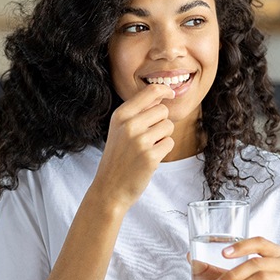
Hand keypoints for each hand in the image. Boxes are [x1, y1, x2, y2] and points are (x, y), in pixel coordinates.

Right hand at [92, 84, 174, 210]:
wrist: (109, 189)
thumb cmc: (117, 158)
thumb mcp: (119, 130)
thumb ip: (137, 112)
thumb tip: (161, 95)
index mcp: (120, 115)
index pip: (150, 91)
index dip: (164, 90)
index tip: (170, 94)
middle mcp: (129, 125)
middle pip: (163, 110)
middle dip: (161, 122)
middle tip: (148, 137)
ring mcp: (140, 141)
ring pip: (168, 126)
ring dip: (163, 137)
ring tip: (147, 148)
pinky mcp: (150, 157)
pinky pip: (169, 143)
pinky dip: (163, 151)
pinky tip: (150, 158)